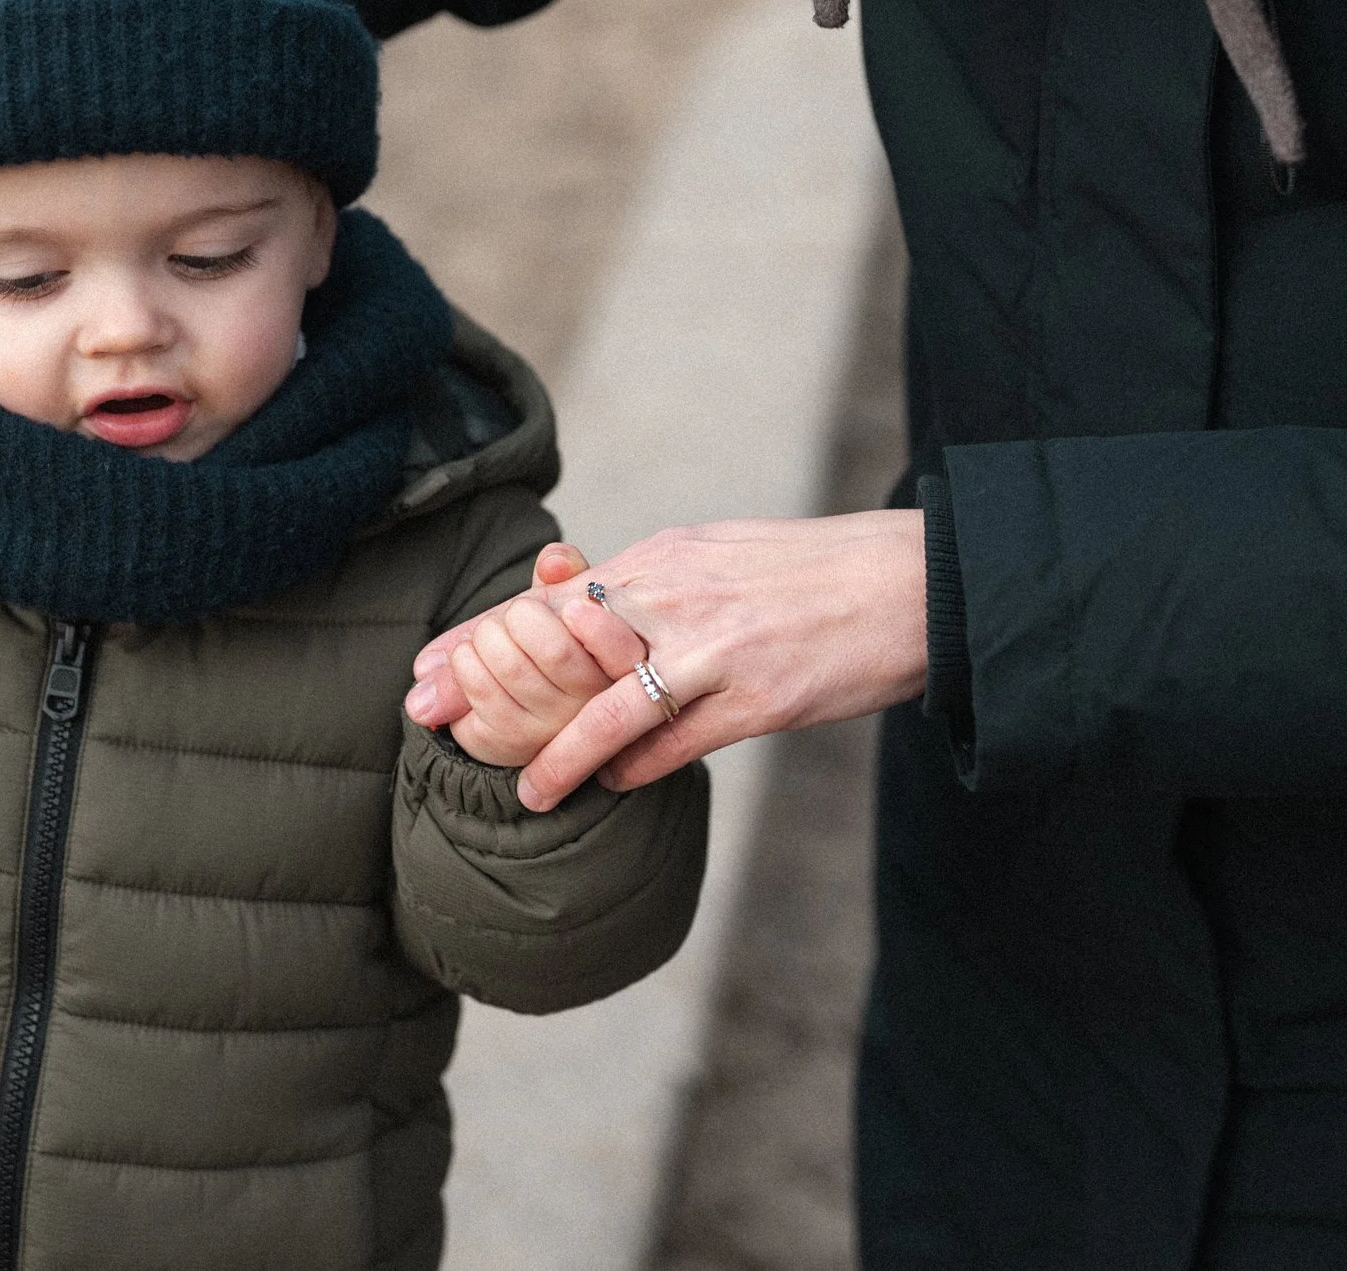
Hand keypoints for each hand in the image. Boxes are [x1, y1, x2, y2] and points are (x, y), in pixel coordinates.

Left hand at [408, 511, 927, 810]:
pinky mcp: (758, 699)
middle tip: (427, 719)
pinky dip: (634, 767)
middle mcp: (677, 596)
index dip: (482, 635)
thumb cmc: (816, 571)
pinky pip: (676, 743)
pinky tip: (608, 785)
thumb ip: (656, 585)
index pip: (548, 598)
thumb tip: (590, 612)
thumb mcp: (722, 555)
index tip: (428, 665)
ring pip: (608, 708)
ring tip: (524, 791)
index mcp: (665, 556)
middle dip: (485, 685)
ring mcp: (715, 650)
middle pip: (554, 646)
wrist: (918, 582)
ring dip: (557, 754)